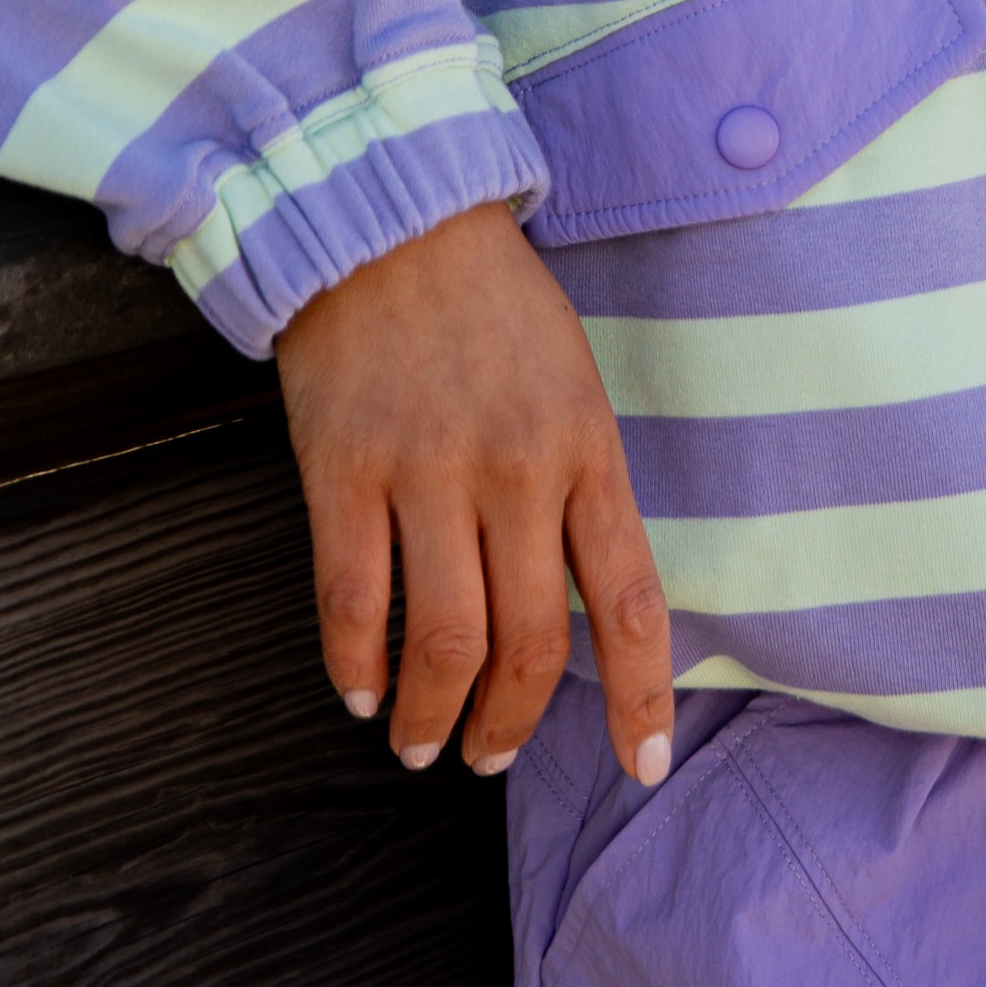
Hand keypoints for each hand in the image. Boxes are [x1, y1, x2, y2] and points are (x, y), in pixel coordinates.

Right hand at [272, 202, 673, 788]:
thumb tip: (579, 605)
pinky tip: (360, 691)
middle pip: (530, 642)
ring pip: (443, 640)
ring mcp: (427, 470)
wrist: (390, 219)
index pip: (629, 603)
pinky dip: (356, 664)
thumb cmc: (491, 307)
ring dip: (432, 714)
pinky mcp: (344, 468)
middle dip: (513, 724)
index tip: (642, 768)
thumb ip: (580, 488)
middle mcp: (516, 469)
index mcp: (587, 450)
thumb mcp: (571, 385)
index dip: (639, 699)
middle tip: (488, 758)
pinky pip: (353, 599)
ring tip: (421, 743)